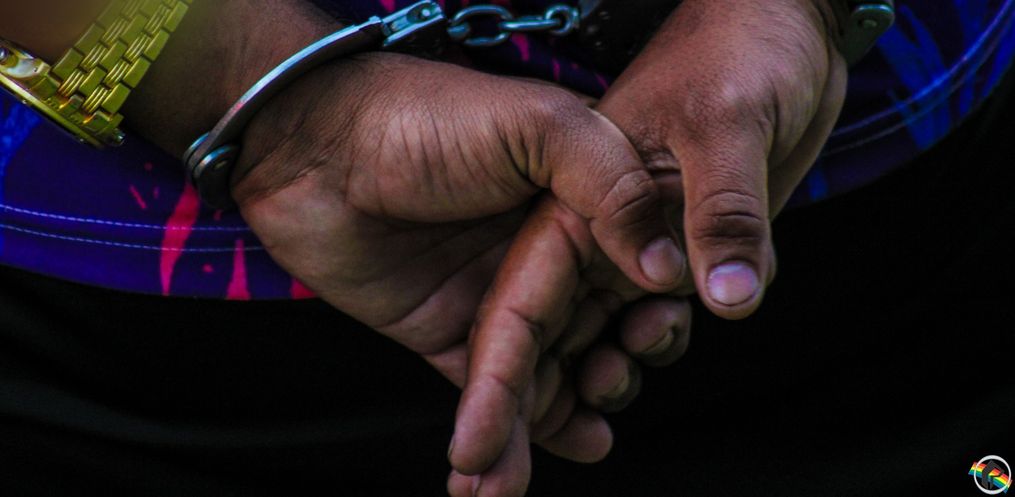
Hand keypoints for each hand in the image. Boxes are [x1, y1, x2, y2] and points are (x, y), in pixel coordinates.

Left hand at [229, 52, 687, 466]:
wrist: (314, 149)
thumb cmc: (425, 117)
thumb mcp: (537, 125)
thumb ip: (611, 184)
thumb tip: (666, 269)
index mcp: (577, 211)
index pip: (638, 277)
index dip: (654, 314)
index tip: (651, 335)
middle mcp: (543, 262)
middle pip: (601, 336)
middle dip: (615, 374)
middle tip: (606, 383)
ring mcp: (496, 304)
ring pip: (548, 379)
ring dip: (562, 423)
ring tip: (577, 445)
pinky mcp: (448, 337)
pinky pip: (490, 398)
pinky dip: (508, 438)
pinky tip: (512, 469)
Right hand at [451, 0, 849, 493]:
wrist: (774, 20)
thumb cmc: (736, 49)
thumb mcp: (723, 121)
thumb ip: (709, 208)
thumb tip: (719, 300)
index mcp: (568, 211)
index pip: (517, 317)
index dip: (494, 391)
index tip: (473, 454)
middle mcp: (579, 240)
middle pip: (532, 348)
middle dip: (509, 423)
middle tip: (493, 491)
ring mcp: (615, 251)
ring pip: (575, 345)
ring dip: (561, 405)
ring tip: (554, 452)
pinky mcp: (661, 260)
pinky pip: (631, 326)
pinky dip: (623, 364)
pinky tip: (608, 403)